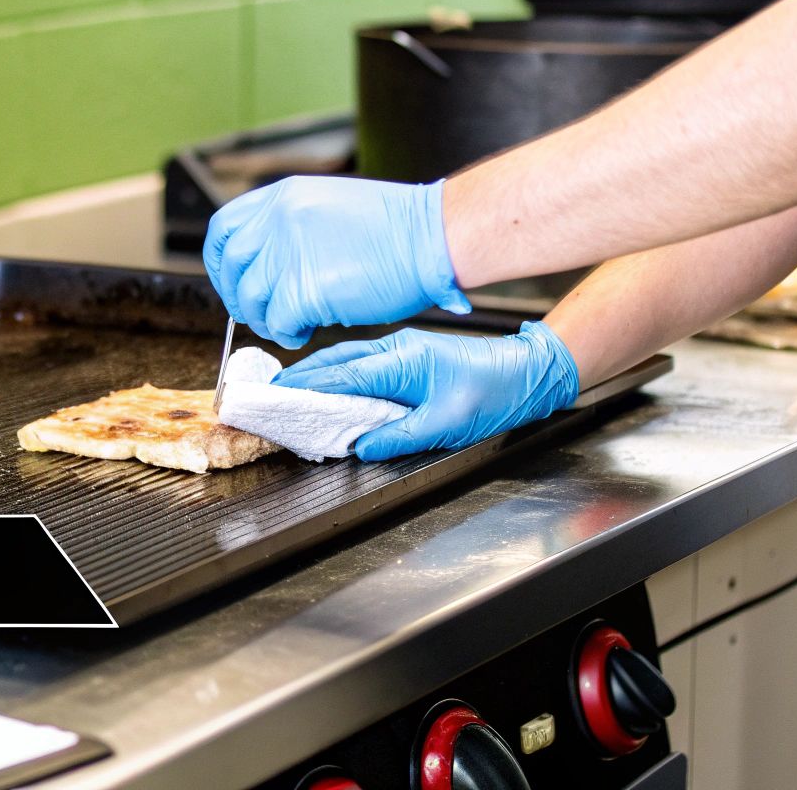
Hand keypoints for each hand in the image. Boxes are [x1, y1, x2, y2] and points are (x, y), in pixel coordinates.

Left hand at [202, 176, 470, 348]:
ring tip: (292, 323)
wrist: (433, 237)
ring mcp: (289, 253)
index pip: (223, 228)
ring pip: (250, 299)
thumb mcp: (330, 206)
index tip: (233, 281)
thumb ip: (292, 227)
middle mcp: (279, 219)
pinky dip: (287, 333)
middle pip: (232, 267)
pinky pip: (277, 321)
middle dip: (240, 297)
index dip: (222, 263)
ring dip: (266, 319)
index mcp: (283, 196)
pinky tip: (306, 331)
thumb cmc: (397, 229)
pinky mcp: (305, 289)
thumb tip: (267, 262)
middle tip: (263, 313)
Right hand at [273, 322, 579, 460]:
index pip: (341, 376)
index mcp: (402, 362)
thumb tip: (361, 448)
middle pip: (335, 362)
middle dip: (300, 379)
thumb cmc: (494, 394)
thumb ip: (399, 436)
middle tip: (269, 396)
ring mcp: (400, 349)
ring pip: (346, 360)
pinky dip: (338, 375)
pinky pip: (362, 363)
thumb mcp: (447, 425)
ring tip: (289, 394)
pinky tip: (329, 388)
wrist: (527, 372)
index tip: (276, 398)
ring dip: (317, 376)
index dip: (305, 388)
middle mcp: (396, 348)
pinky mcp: (407, 356)